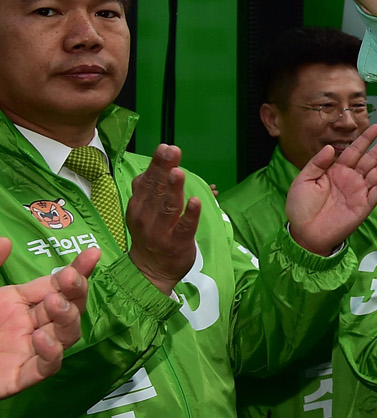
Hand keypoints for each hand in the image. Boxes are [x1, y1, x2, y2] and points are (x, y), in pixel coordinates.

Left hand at [0, 241, 99, 396]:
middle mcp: (31, 325)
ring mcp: (29, 351)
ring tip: (55, 303)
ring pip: (66, 335)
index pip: (57, 284)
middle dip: (76, 292)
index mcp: (20, 303)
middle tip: (70, 279)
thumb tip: (5, 240)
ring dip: (67, 318)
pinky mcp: (21, 376)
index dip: (78, 270)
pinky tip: (41, 338)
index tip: (93, 253)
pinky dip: (51, 353)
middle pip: (70, 308)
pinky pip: (46, 367)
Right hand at [126, 144, 203, 293]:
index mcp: (138, 206)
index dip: (156, 164)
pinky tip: (196, 201)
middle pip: (156, 190)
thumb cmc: (150, 234)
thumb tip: (157, 164)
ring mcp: (161, 231)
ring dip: (174, 188)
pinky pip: (184, 227)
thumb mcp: (143, 211)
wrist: (151, 271)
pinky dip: (190, 214)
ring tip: (179, 172)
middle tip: (172, 150)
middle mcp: (146, 217)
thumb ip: (149, 188)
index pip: (147, 182)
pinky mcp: (177, 243)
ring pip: (168, 207)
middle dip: (164, 169)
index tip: (165, 146)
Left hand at [285, 124, 376, 256]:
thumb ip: (317, 163)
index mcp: (336, 170)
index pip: (354, 150)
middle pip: (372, 158)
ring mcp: (359, 191)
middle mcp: (351, 178)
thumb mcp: (303, 181)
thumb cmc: (301, 207)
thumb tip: (330, 147)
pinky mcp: (365, 205)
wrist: (304, 233)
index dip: (366, 138)